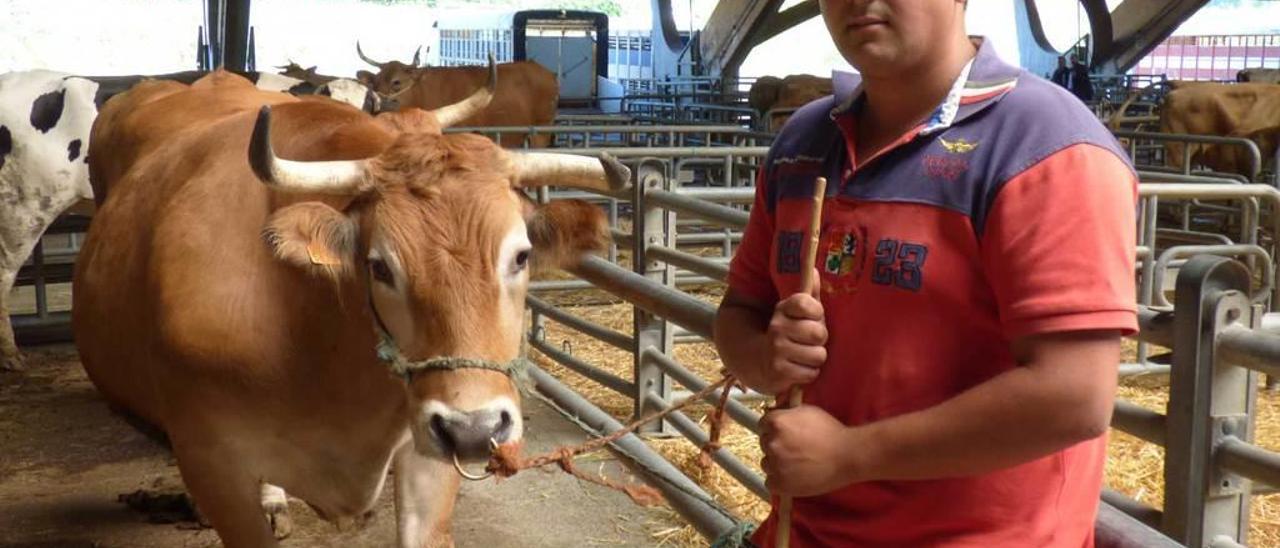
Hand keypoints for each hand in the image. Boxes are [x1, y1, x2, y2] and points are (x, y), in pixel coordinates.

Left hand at [760, 405, 857, 496]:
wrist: (848, 456)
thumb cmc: (831, 432)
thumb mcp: (808, 411)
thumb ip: (787, 410)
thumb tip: (774, 409)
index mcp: (777, 422)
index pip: (763, 424)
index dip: (775, 429)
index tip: (785, 435)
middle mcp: (772, 442)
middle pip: (764, 443)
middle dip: (777, 445)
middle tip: (795, 450)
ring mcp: (775, 464)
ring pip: (766, 463)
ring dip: (777, 464)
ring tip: (797, 464)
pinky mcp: (780, 484)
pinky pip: (770, 482)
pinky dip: (780, 481)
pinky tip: (795, 477)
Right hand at [762, 274, 826, 394]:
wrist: (756, 360)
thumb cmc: (787, 333)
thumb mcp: (795, 311)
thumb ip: (809, 292)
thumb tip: (813, 270)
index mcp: (782, 309)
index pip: (806, 303)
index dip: (816, 312)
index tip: (813, 317)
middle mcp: (778, 328)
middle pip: (818, 333)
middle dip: (819, 340)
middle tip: (810, 341)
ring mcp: (777, 350)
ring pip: (818, 355)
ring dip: (815, 358)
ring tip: (805, 356)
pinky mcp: (779, 372)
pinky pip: (810, 373)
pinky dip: (808, 373)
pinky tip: (799, 368)